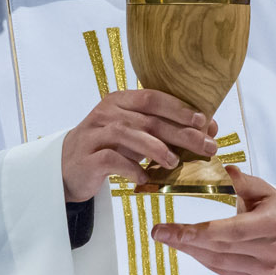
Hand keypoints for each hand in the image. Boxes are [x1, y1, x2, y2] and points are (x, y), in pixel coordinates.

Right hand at [61, 89, 218, 202]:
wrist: (67, 167)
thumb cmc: (108, 148)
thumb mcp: (135, 134)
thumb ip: (164, 129)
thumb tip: (208, 128)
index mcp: (119, 101)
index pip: (152, 98)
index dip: (179, 108)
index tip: (204, 121)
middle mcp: (106, 113)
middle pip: (147, 119)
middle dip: (180, 133)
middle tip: (206, 146)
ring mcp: (94, 134)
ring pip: (128, 135)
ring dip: (156, 149)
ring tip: (175, 162)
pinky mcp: (87, 158)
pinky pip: (112, 160)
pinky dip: (132, 168)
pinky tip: (145, 177)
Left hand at [150, 167, 275, 274]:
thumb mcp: (264, 190)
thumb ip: (241, 181)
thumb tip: (219, 171)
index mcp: (273, 224)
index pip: (231, 230)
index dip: (198, 231)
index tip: (170, 229)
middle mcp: (270, 251)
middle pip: (220, 248)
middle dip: (185, 240)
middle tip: (159, 232)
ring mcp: (264, 270)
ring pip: (218, 262)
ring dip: (190, 250)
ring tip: (169, 237)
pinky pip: (221, 270)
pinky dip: (202, 258)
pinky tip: (188, 246)